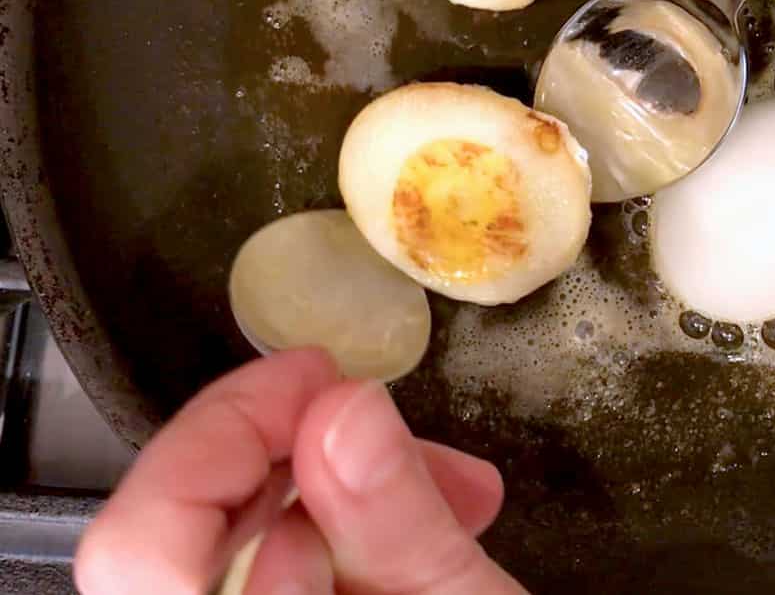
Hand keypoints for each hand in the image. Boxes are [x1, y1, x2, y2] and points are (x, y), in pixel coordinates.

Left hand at [74, 349, 527, 594]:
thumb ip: (400, 528)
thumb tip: (343, 413)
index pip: (146, 548)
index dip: (222, 434)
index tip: (312, 377)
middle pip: (178, 537)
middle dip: (296, 454)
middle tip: (377, 414)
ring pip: (228, 550)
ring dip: (336, 492)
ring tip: (451, 489)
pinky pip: (267, 578)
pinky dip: (340, 536)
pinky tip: (418, 529)